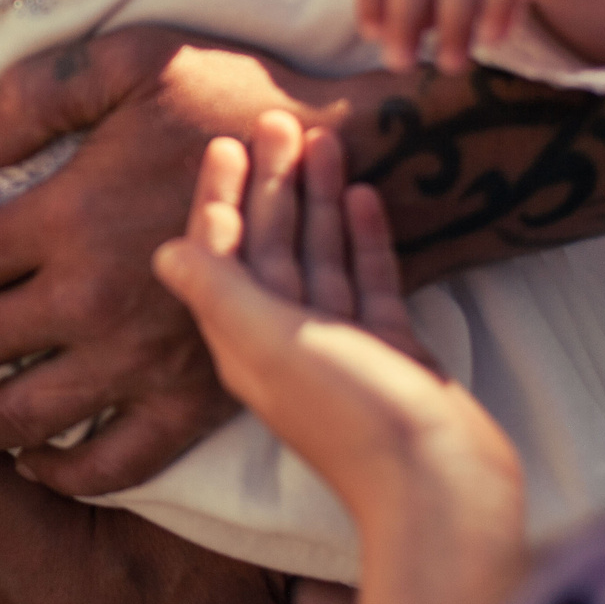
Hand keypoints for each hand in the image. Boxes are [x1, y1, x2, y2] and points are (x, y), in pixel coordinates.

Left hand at [0, 27, 399, 495]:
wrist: (345, 163)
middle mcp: (93, 300)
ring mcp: (143, 358)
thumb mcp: (132, 60)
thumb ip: (38, 95)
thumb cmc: (232, 101)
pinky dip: (67, 475)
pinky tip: (37, 468)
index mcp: (69, 217)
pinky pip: (118, 462)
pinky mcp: (194, 397)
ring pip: (27, 416)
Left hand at [155, 112, 524, 603]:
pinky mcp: (390, 352)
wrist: (441, 484)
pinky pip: (368, 282)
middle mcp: (285, 341)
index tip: (221, 141)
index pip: (220, 253)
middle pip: (270, 247)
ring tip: (322, 139)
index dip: (219, 196)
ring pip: (320, 258)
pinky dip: (363, 239)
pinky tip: (364, 195)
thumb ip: (219, 293)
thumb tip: (164, 252)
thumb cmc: (352, 414)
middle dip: (270, 185)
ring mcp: (340, 347)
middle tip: (276, 119)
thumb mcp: (271, 345)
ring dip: (318, 201)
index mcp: (243, 340)